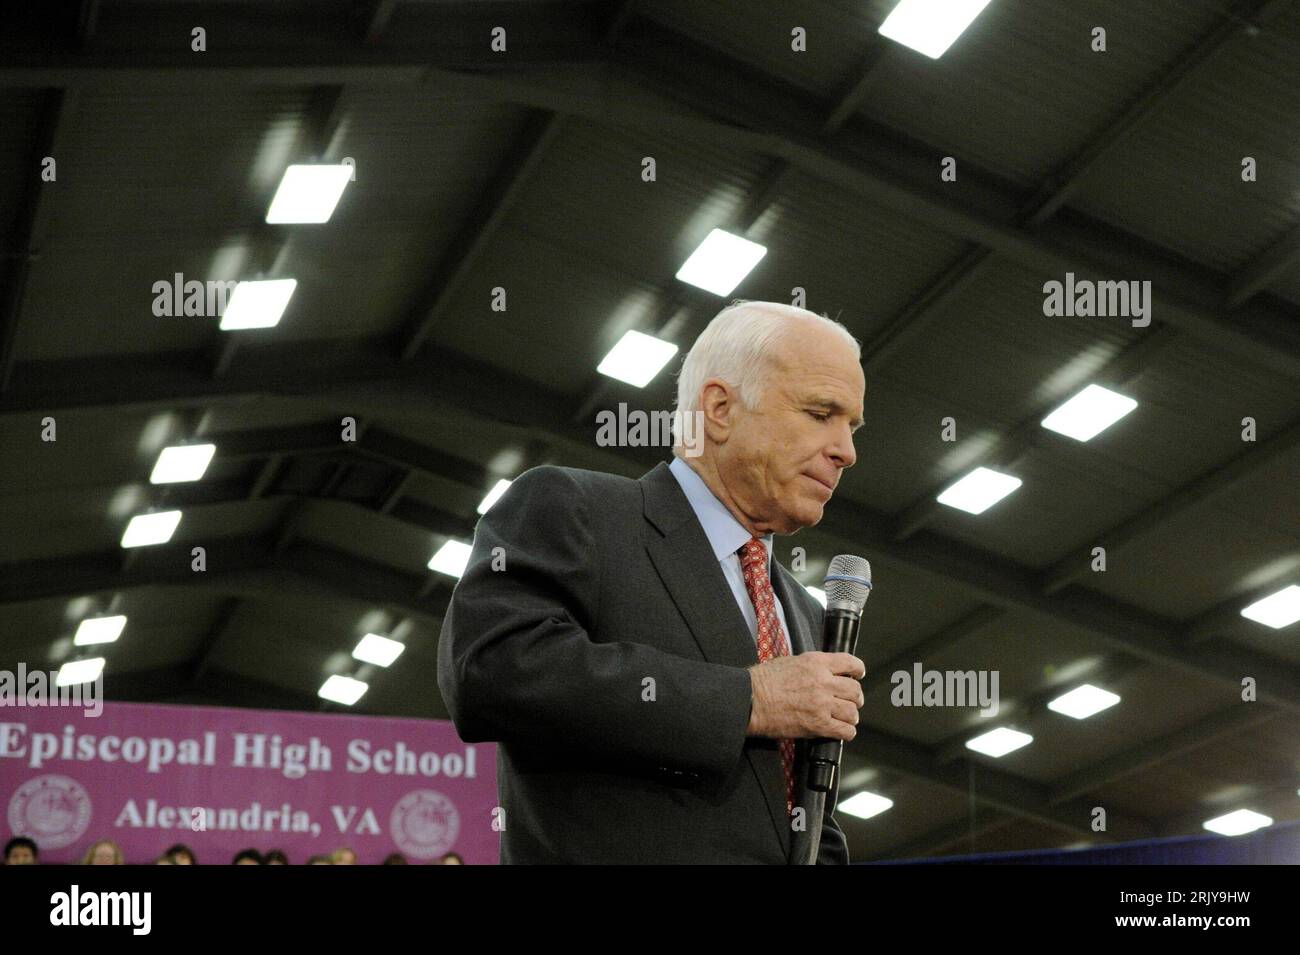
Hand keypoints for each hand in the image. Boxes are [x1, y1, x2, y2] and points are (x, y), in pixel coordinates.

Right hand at [746, 651, 864, 740]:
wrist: (750, 700)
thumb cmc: (763, 681)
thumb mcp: (791, 662)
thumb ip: (813, 666)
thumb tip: (827, 673)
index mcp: (816, 663)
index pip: (850, 663)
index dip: (858, 670)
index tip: (858, 675)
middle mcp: (823, 682)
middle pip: (855, 690)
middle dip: (855, 697)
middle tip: (850, 702)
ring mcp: (822, 704)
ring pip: (853, 712)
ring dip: (850, 716)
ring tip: (843, 718)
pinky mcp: (818, 724)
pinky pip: (845, 731)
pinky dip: (846, 732)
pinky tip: (839, 730)